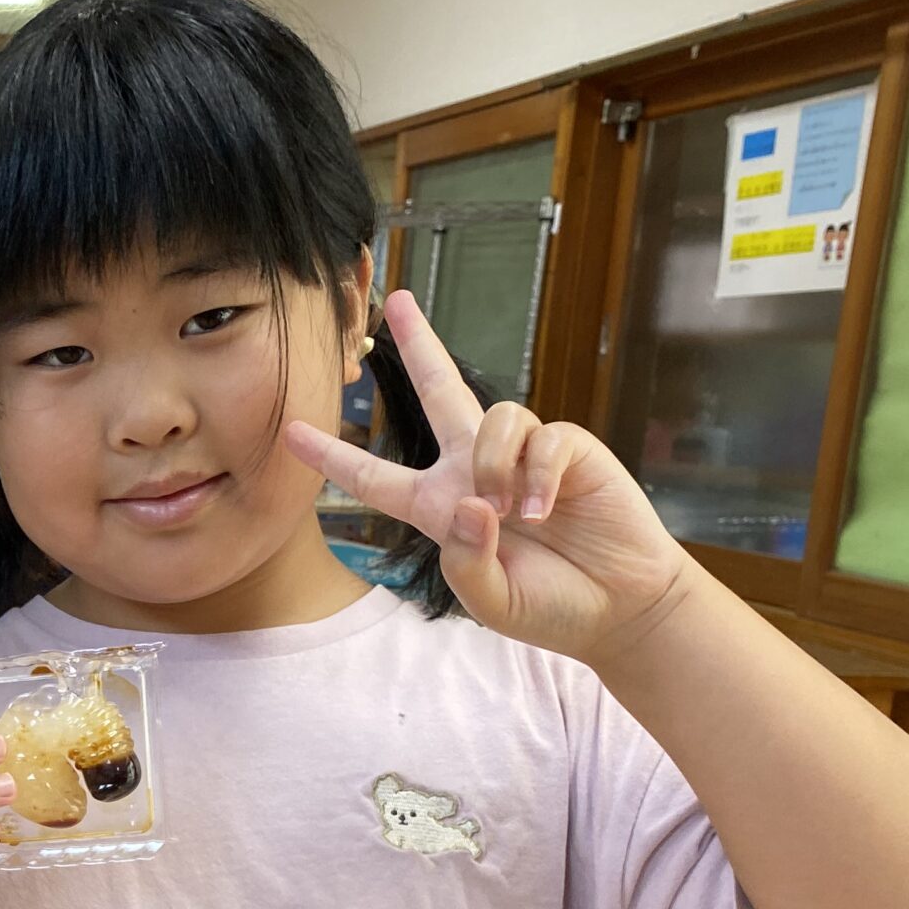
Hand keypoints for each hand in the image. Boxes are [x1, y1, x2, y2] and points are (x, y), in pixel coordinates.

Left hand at [284, 290, 695, 665]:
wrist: (617, 606)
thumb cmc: (548, 606)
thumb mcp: (489, 600)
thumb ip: (465, 561)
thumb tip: (472, 503)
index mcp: (441, 508)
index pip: (376, 477)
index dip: (333, 458)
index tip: (291, 432)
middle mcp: (476, 469)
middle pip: (441, 391)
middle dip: (419, 344)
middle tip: (395, 301)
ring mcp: (523, 454)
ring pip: (494, 417)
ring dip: (497, 467)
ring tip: (515, 516)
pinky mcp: (570, 448)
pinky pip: (543, 438)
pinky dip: (538, 475)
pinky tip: (545, 510)